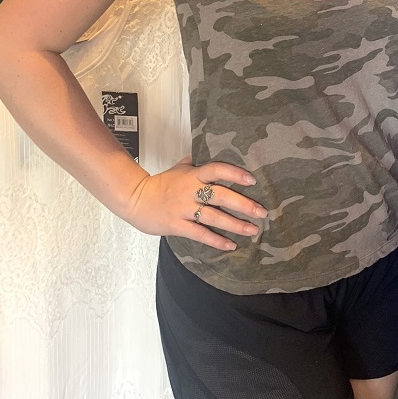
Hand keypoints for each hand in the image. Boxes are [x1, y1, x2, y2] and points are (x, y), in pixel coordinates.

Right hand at [125, 156, 266, 250]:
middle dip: (244, 204)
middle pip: (221, 196)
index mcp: (192, 175)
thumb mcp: (178, 168)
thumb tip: (211, 153)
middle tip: (262, 212)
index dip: (234, 174)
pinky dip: (216, 240)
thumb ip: (196, 164)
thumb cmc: (160, 184)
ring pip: (214, 217)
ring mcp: (183, 209)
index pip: (216, 170)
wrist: (135, 199)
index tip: (252, 180)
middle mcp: (190, 191)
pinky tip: (231, 245)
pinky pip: (200, 234)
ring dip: (235, 225)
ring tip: (252, 230)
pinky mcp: (177, 226)